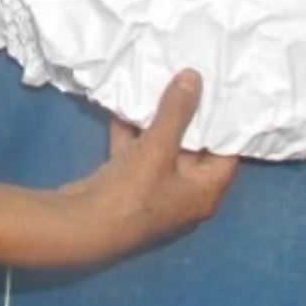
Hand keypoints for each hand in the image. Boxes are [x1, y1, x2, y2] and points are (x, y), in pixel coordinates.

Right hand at [53, 71, 237, 263]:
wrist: (81, 227)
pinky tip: (126, 102)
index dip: (225, 122)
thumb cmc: (132, 193)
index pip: (225, 153)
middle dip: (189, 115)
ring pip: (162, 150)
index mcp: (203, 192)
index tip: (221, 90)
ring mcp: (154, 192)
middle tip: (191, 79)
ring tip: (161, 83)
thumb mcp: (159, 147)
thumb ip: (177, 111)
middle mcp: (183, 195)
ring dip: (158, 121)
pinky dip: (132, 132)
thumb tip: (195, 77)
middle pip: (193, 149)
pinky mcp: (127, 188)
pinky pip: (136, 154)